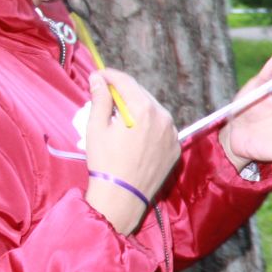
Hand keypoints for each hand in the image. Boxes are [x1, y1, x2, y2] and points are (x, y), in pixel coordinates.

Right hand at [84, 69, 179, 233]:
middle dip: (123, 92)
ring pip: (154, 110)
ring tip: (119, 115)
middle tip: (105, 95)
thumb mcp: (96, 127)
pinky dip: (148, 124)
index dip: (109, 75)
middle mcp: (164, 117)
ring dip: (137, 107)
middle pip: (141, 94)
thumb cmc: (105, 162)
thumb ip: (100, 99)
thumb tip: (98, 79)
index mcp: (144, 109)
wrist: (123, 196)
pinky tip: (134, 133)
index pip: (126, 82)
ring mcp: (173, 133)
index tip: (97, 75)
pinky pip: (162, 128)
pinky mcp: (175, 147)